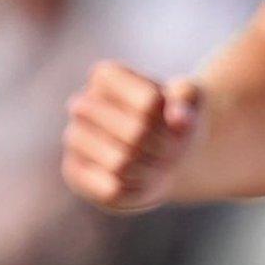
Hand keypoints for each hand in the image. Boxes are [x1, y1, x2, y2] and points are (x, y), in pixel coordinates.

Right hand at [61, 60, 204, 213]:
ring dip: (153, 169)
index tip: (182, 120)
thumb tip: (180, 118)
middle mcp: (82, 103)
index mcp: (107, 75)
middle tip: (175, 150)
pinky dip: (136, 189)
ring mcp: (74, 138)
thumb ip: (189, 98)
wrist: (156, 147)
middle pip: (136, 133)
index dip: (174, 118)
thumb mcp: (191, 98)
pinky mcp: (74, 171)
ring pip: (121, 164)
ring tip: (161, 165)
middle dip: (165, 146)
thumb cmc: (172, 115)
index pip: (150, 102)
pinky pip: (110, 189)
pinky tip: (142, 180)